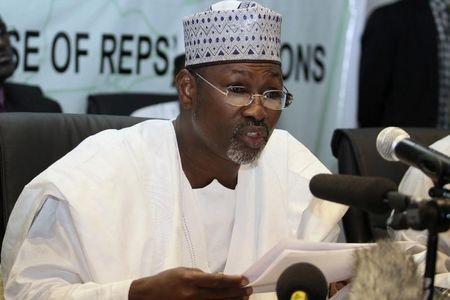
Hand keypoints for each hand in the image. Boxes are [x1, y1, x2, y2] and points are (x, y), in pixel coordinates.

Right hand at [129, 267, 252, 299]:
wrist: (148, 295)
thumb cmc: (166, 280)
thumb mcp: (183, 270)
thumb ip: (201, 275)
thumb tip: (218, 279)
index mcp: (190, 279)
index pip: (216, 280)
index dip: (232, 280)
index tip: (243, 279)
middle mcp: (192, 294)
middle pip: (220, 294)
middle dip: (236, 292)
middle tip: (249, 289)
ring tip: (243, 298)